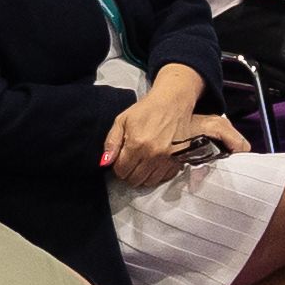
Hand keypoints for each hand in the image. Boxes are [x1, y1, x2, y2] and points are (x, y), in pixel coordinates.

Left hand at [103, 101, 226, 188]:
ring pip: (149, 182)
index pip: (121, 170)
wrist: (174, 102)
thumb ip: (112, 142)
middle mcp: (152, 155)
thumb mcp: (122, 120)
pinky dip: (158, 174)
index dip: (118, 166)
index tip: (121, 159)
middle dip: (130, 172)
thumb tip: (105, 162)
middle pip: (135, 179)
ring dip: (143, 175)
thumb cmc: (146, 110)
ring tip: (143, 163)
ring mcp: (167, 159)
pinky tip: (155, 163)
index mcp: (136, 144)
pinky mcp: (179, 160)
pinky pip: (165, 178)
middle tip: (131, 161)